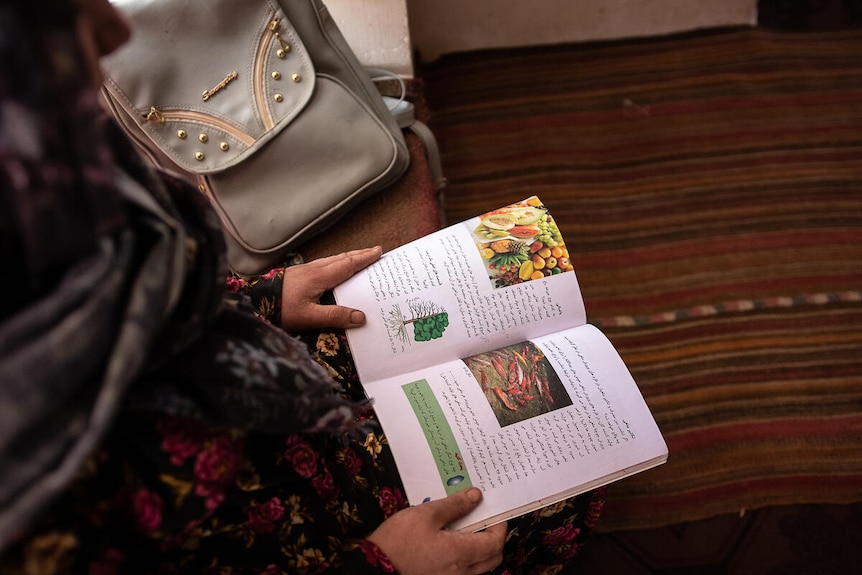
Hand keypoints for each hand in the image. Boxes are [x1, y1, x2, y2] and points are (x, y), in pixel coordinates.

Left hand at [280, 246, 381, 331]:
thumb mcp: (310, 317)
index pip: (348, 264)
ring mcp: (305, 270)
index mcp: (320, 276)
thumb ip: (335, 316)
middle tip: (376, 251)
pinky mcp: (299, 274)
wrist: (254, 301)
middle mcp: (314, 269)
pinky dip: (337, 262)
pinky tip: (334, 268)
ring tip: (359, 257)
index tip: (379, 251)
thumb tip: (361, 317)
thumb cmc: (281, 309)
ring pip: (332, 259)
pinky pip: (324, 264)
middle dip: (360, 254)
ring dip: (348, 257)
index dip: (365, 258)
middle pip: (342, 258)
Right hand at [366, 488, 506, 574]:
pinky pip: (464, 573)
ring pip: (479, 568)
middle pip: (492, 558)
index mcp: (461, 554)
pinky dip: (466, 559)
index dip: (500, 526)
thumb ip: (454, 505)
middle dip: (493, 538)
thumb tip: (476, 496)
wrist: (375, 567)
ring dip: (480, 550)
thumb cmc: (399, 540)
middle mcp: (461, 572)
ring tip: (465, 529)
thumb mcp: (426, 514)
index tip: (494, 511)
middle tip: (483, 519)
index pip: (495, 543)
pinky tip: (450, 543)